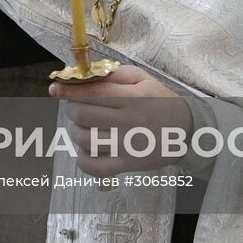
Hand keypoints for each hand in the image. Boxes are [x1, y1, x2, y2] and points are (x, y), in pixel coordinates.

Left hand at [49, 65, 193, 176]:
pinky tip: (86, 148)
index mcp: (133, 98)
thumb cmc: (162, 102)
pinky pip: (94, 167)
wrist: (187, 131)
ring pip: (84, 139)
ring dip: (76, 130)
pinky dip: (82, 158)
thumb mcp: (144, 79)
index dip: (68, 90)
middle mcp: (129, 122)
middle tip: (75, 107)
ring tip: (82, 126)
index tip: (54, 88)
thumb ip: (116, 75)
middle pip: (82, 114)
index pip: (92, 92)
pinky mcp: (128, 165)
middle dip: (72, 108)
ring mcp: (128, 146)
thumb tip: (86, 76)